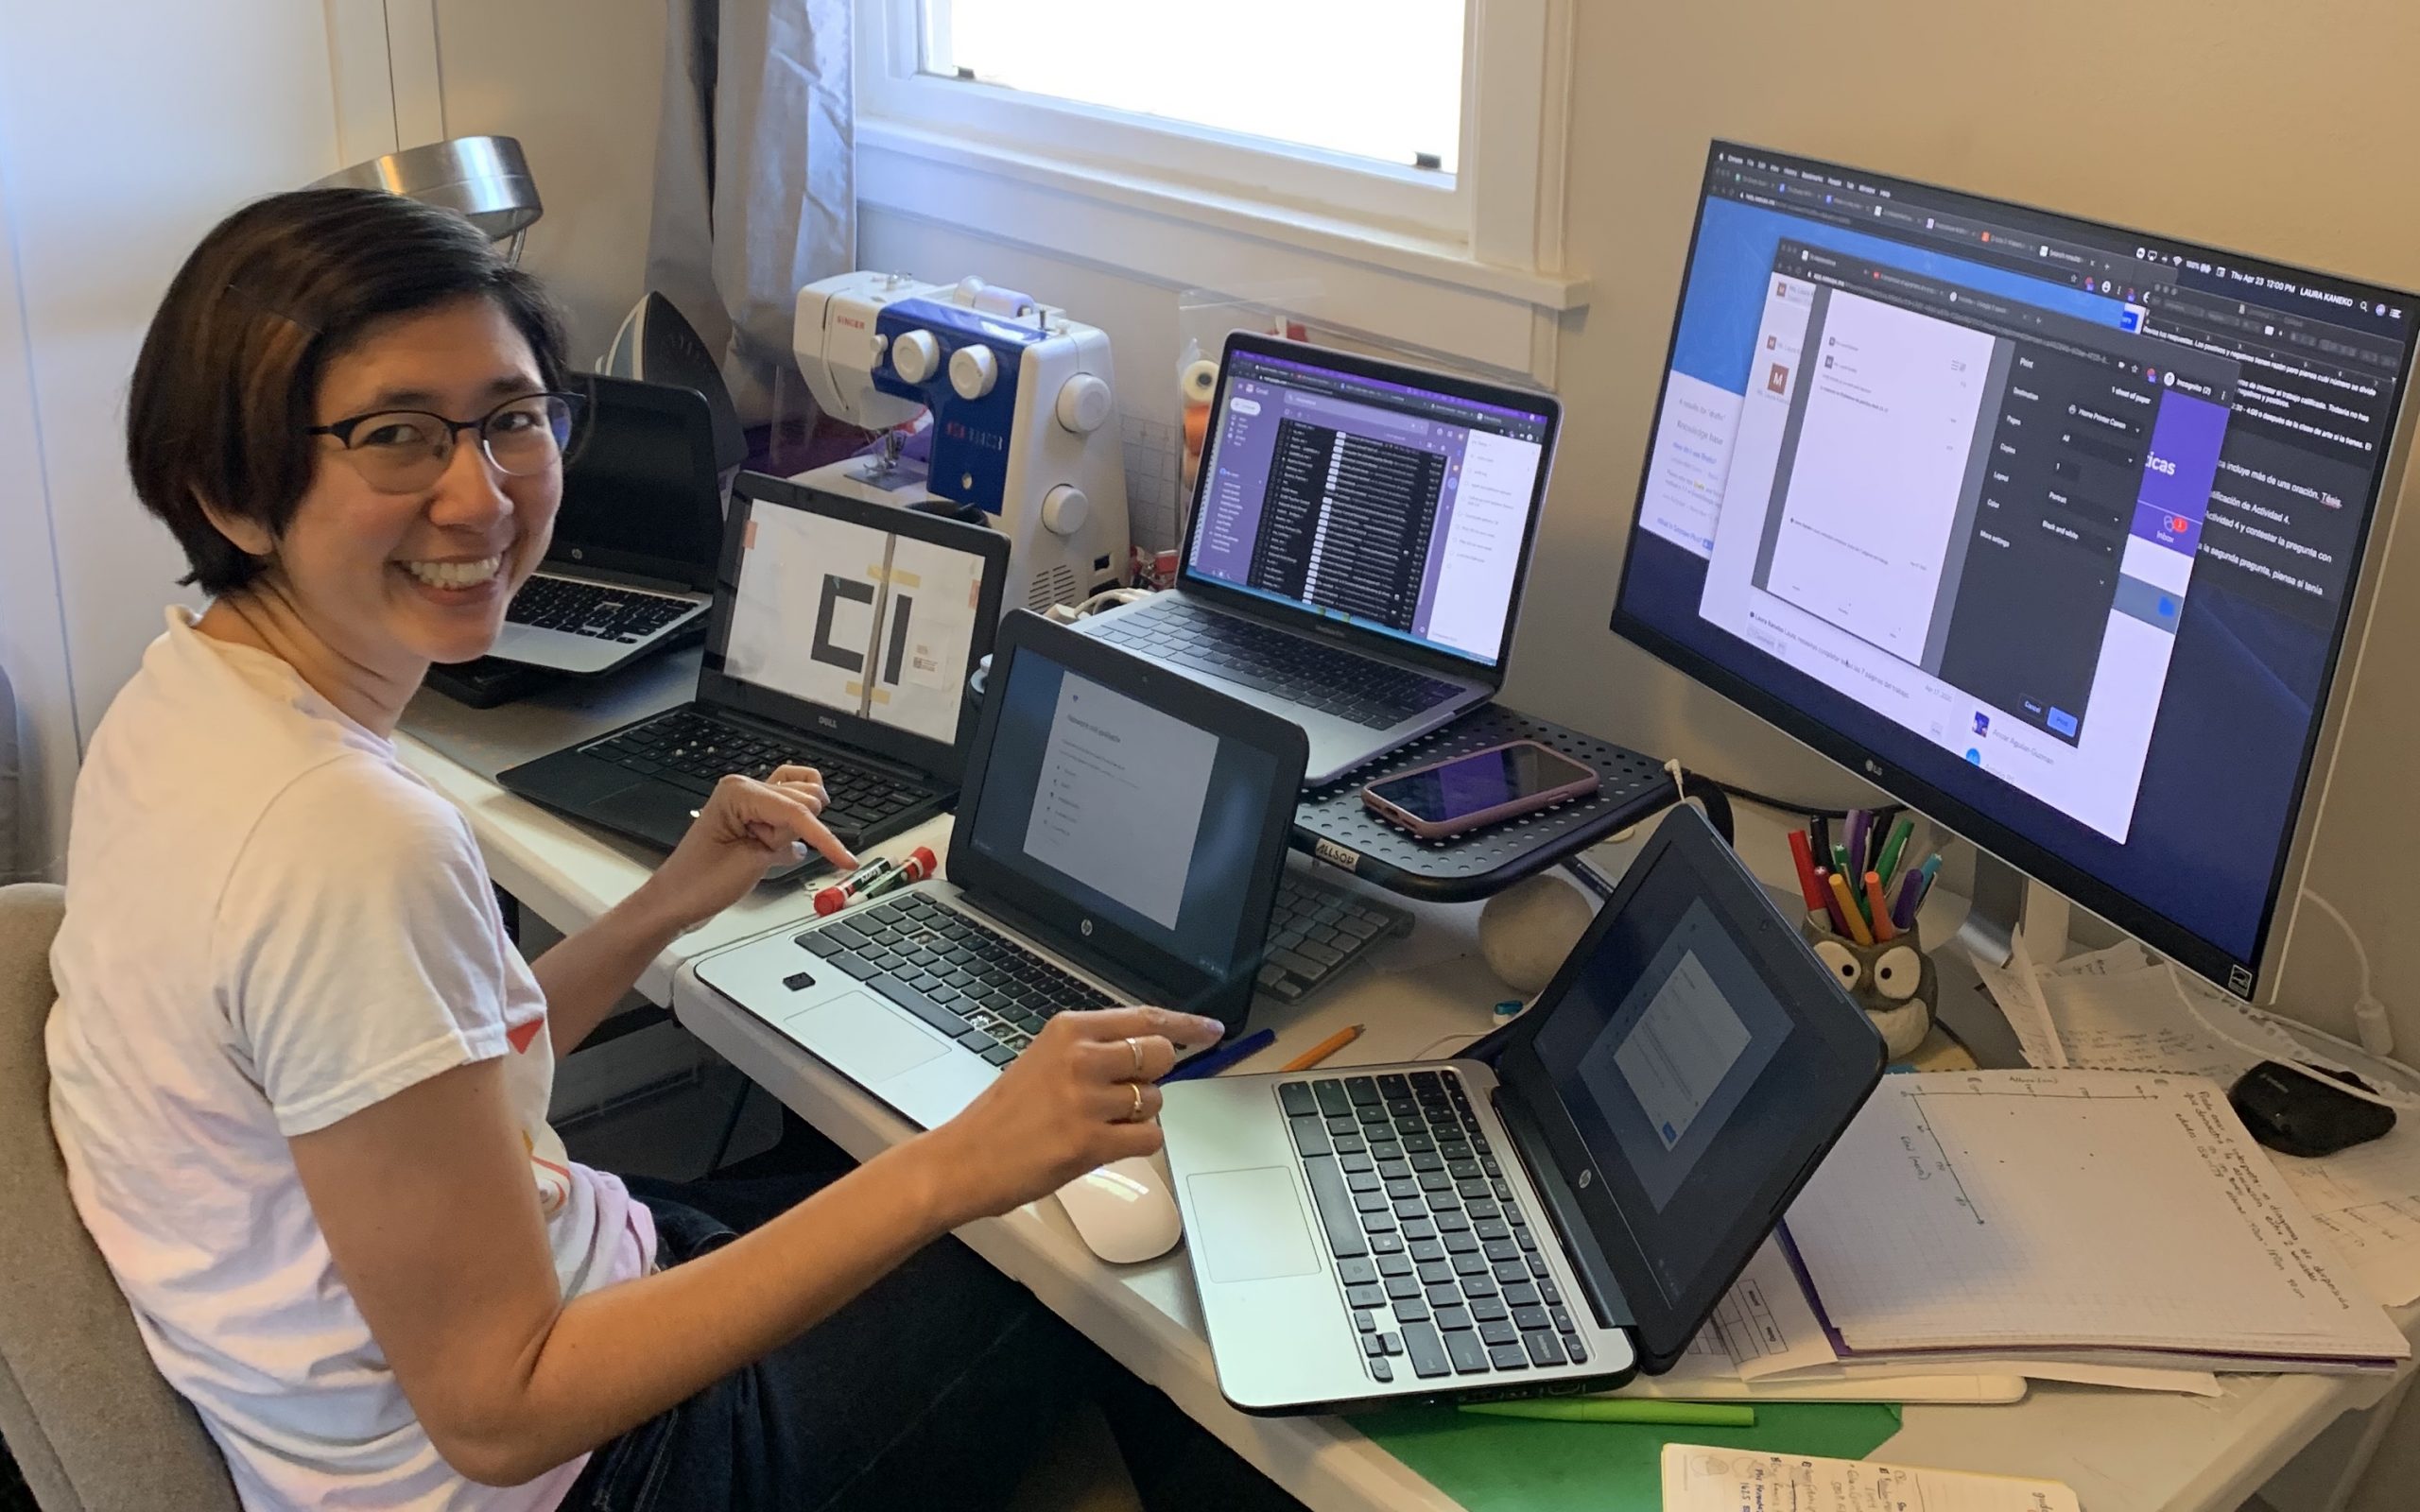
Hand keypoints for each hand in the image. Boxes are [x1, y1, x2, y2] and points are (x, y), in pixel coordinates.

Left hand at [636, 765, 858, 931]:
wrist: (675, 902)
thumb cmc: (699, 883)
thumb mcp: (752, 863)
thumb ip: (785, 843)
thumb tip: (806, 840)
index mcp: (738, 792)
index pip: (796, 811)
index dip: (825, 838)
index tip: (846, 860)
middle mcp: (743, 789)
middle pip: (802, 801)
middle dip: (801, 832)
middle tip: (771, 855)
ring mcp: (747, 801)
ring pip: (799, 801)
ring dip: (798, 830)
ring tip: (769, 852)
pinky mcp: (751, 817)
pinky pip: (788, 808)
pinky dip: (798, 825)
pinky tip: (792, 845)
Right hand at [916, 1006, 1225, 1227]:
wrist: (965, 1159)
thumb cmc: (1004, 1115)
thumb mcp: (1045, 1059)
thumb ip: (1094, 1049)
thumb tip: (1148, 1049)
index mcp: (1069, 1029)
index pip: (1145, 1018)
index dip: (1187, 1026)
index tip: (1212, 1030)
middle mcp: (1081, 1057)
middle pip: (1159, 1056)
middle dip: (1151, 1078)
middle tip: (1121, 1094)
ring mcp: (1087, 1100)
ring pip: (1155, 1101)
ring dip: (1137, 1116)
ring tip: (1094, 1124)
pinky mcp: (1092, 1142)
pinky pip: (1148, 1138)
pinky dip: (1135, 1144)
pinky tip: (1101, 1145)